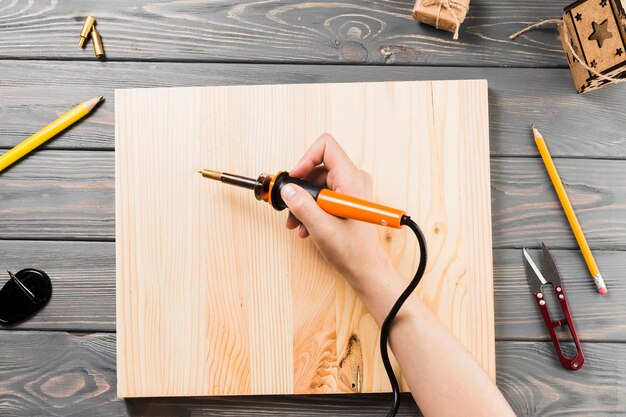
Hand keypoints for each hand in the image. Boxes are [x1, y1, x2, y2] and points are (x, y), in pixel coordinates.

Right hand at [280, 134, 390, 283]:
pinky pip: (322, 193)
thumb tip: (287, 189)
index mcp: (352, 179)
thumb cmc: (352, 250)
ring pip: (317, 182)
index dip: (306, 159)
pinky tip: (305, 226)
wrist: (364, 267)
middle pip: (318, 166)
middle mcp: (354, 179)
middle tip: (290, 207)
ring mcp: (351, 188)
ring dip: (303, 201)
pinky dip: (311, 207)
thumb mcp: (321, 227)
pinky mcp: (347, 197)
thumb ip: (302, 206)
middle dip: (301, 188)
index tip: (294, 179)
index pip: (326, 147)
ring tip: (297, 222)